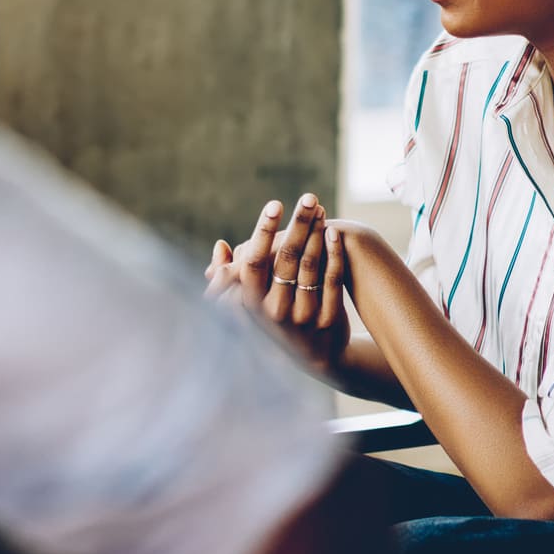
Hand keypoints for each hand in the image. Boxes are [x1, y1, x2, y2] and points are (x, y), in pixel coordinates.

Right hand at [205, 195, 348, 375]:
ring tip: (321, 210)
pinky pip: (331, 280)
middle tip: (309, 197)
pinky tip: (334, 233)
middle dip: (299, 224)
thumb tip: (220, 246)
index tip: (275, 204)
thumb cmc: (275, 318)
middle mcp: (274, 311)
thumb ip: (231, 274)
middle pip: (286, 259)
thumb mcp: (248, 302)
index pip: (254, 262)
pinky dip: (334, 254)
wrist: (314, 356)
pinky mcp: (327, 319)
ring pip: (310, 267)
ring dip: (317, 234)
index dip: (264, 231)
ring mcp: (302, 316)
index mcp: (250, 303)